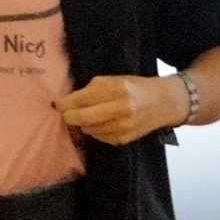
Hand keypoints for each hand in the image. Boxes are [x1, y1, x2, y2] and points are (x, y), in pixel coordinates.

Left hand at [54, 74, 181, 146]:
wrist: (162, 103)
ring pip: (89, 130)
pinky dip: (95, 131)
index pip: (82, 99)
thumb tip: (68, 101)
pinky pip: (99, 138)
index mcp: (116, 89)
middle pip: (82, 118)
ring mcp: (122, 126)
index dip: (65, 103)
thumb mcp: (115, 80)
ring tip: (86, 117)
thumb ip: (93, 89)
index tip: (57, 104)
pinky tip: (100, 124)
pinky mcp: (123, 139)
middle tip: (65, 115)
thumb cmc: (135, 87)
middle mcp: (120, 108)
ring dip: (82, 124)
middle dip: (69, 117)